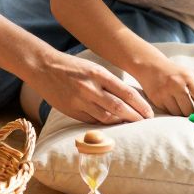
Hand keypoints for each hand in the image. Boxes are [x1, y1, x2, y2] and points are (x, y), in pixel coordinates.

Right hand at [28, 51, 153, 124]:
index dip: (141, 105)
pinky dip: (104, 124)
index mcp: (99, 74)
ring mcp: (80, 101)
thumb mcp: (93, 68)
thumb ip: (109, 83)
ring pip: (106, 117)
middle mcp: (90, 88)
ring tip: (131, 126)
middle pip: (119, 108)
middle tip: (145, 123)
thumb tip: (129, 98)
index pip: (126, 93)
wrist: (44, 68)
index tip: (150, 113)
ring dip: (121, 123)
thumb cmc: (72, 67)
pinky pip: (92, 121)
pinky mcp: (72, 111)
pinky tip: (112, 125)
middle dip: (135, 117)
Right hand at [135, 59, 193, 116]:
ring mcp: (165, 92)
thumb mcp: (193, 77)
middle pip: (190, 110)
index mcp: (188, 77)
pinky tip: (170, 101)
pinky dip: (172, 111)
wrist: (151, 66)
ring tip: (180, 102)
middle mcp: (176, 84)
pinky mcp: (156, 99)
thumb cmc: (177, 73)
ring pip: (179, 113)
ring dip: (182, 113)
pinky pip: (169, 113)